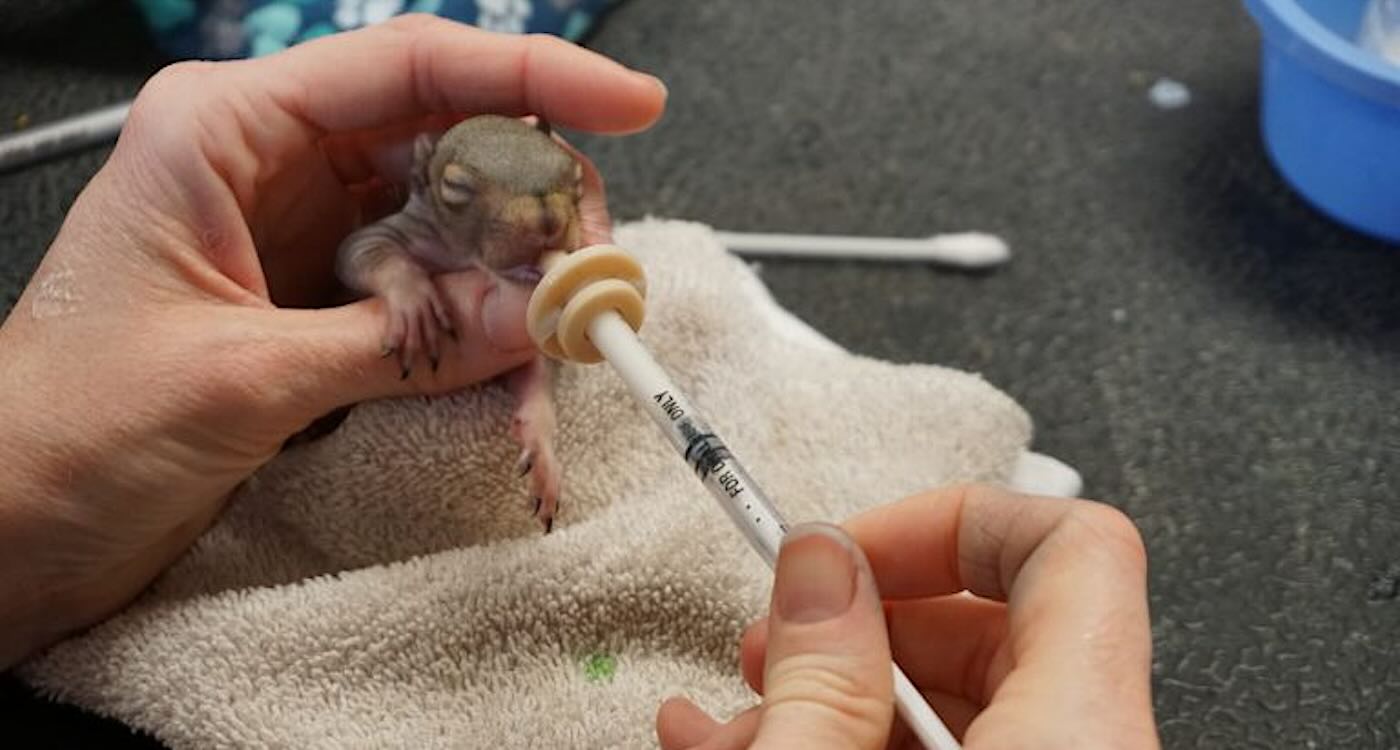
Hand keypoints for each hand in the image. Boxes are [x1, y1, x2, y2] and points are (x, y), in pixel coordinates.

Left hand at [0, 14, 665, 667]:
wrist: (8, 530)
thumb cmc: (58, 432)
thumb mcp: (240, 379)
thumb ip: (400, 342)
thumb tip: (534, 314)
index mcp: (223, 131)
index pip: (407, 67)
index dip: (529, 79)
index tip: (624, 104)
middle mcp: (273, 167)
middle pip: (449, 145)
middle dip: (535, 206)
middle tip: (591, 270)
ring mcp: (306, 237)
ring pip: (455, 227)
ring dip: (517, 284)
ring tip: (555, 341)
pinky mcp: (326, 305)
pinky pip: (436, 298)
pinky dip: (485, 336)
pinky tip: (510, 378)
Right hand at [655, 484, 1159, 748]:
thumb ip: (820, 676)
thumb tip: (818, 567)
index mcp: (1077, 736)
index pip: (1069, 545)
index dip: (952, 518)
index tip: (849, 547)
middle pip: (997, 623)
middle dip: (864, 618)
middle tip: (771, 637)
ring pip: (956, 705)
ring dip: (831, 689)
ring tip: (734, 717)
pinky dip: (848, 741)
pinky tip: (752, 745)